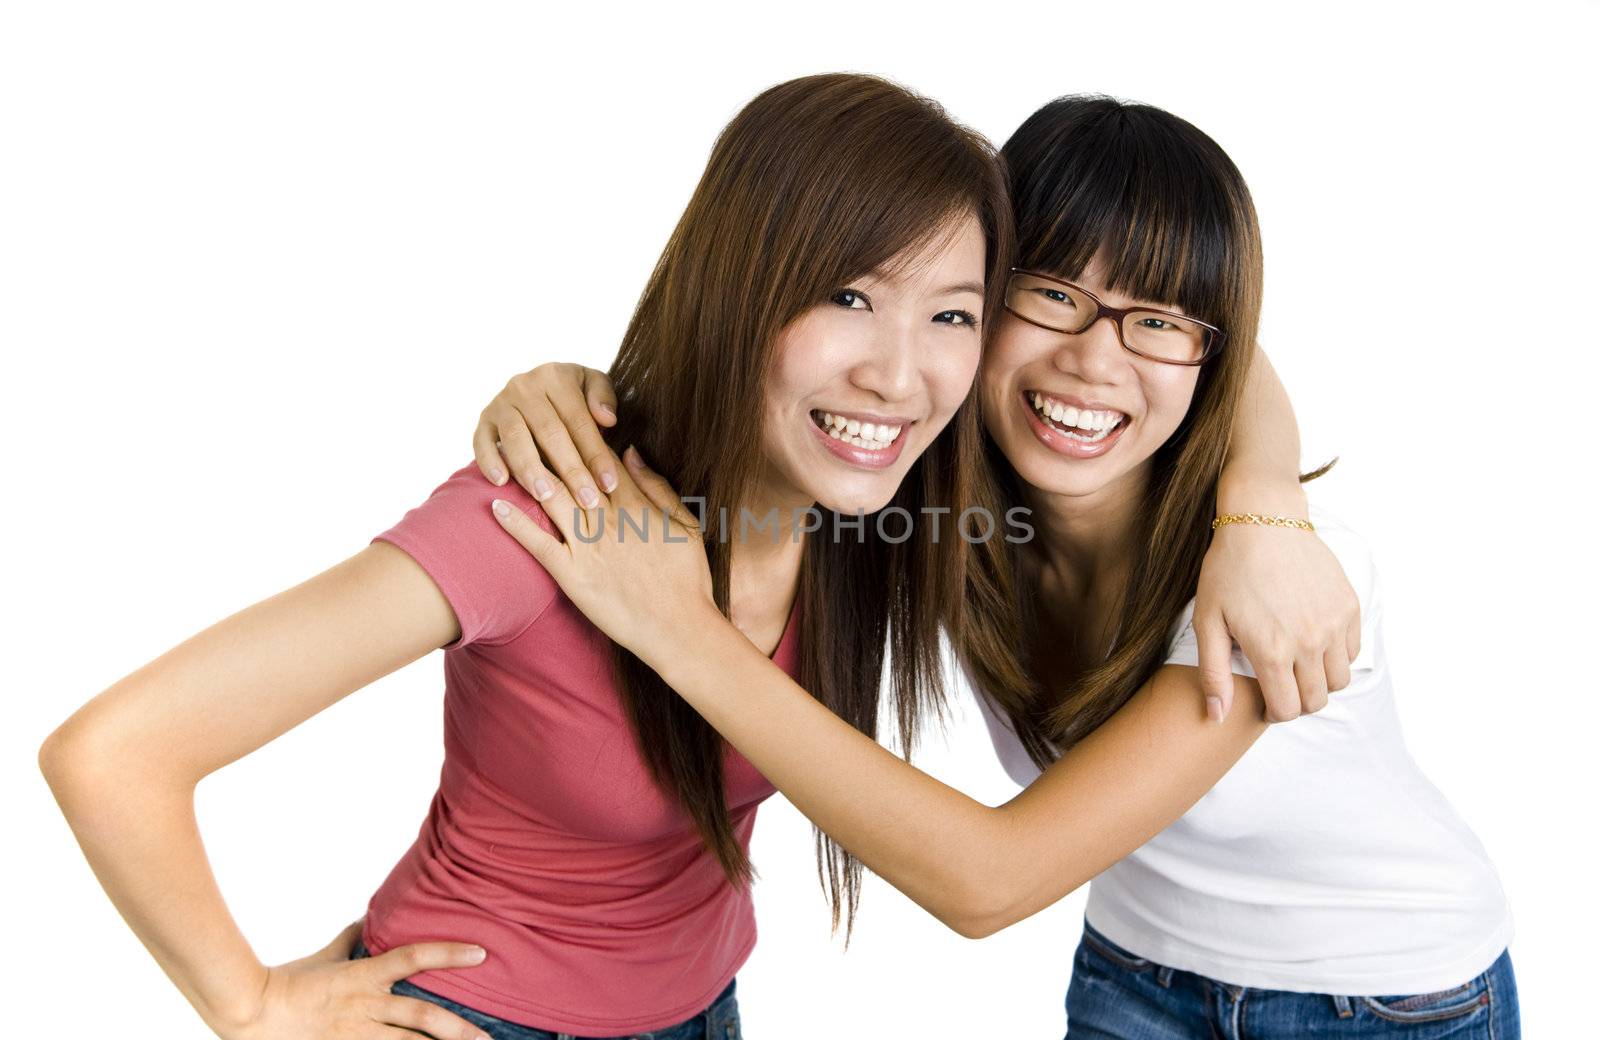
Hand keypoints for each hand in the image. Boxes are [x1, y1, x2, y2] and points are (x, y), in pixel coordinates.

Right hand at [226, 918, 490, 1039]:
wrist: (251, 1012)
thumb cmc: (289, 981)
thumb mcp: (325, 957)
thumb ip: (351, 938)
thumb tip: (367, 918)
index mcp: (364, 976)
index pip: (413, 957)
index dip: (448, 954)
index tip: (481, 953)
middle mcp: (366, 1007)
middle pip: (422, 1018)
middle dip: (459, 1029)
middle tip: (490, 1037)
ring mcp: (356, 1034)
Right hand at [472, 362, 619, 507]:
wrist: (535, 388)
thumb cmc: (573, 395)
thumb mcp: (593, 384)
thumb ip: (604, 397)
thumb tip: (607, 419)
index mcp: (556, 376)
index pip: (579, 420)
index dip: (596, 454)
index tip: (610, 484)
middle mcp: (525, 386)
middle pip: (550, 432)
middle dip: (570, 470)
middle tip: (586, 500)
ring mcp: (501, 403)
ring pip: (515, 438)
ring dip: (531, 469)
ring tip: (546, 496)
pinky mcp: (483, 420)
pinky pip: (481, 441)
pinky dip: (489, 461)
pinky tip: (501, 482)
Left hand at [489, 445, 714, 663]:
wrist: (679, 627)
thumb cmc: (688, 578)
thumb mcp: (685, 524)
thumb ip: (658, 486)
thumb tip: (632, 451)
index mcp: (635, 504)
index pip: (601, 459)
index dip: (580, 438)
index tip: (562, 421)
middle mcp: (608, 518)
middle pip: (571, 471)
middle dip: (548, 446)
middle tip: (525, 425)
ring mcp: (588, 546)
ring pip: (552, 499)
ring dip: (527, 475)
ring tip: (505, 455)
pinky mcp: (572, 574)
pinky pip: (539, 544)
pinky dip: (516, 524)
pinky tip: (496, 506)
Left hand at [1194, 524, 1360, 722]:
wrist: (1263, 521)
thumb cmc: (1227, 570)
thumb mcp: (1207, 621)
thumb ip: (1212, 674)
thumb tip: (1216, 717)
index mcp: (1272, 652)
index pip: (1287, 710)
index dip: (1274, 713)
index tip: (1266, 702)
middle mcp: (1309, 643)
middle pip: (1316, 700)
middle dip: (1298, 701)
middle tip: (1282, 686)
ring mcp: (1333, 624)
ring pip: (1339, 680)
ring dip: (1320, 682)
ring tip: (1298, 665)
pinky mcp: (1349, 606)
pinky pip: (1352, 651)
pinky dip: (1336, 656)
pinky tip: (1313, 642)